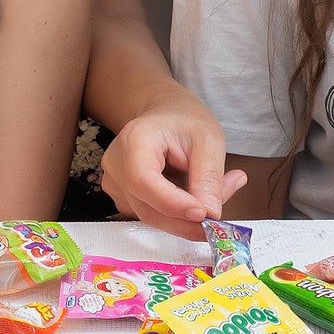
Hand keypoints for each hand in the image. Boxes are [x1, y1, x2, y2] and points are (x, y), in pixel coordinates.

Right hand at [100, 95, 246, 230]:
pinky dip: (178, 214)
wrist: (166, 114)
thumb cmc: (185, 120)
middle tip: (217, 217)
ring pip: (152, 216)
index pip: (142, 180)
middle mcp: (117, 163)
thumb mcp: (209, 140)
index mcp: (135, 139)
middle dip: (185, 219)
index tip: (203, 213)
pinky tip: (195, 196)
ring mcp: (116, 182)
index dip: (172, 203)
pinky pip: (153, 214)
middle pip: (147, 207)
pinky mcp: (124, 196)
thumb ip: (209, 177)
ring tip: (213, 193)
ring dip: (185, 218)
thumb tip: (211, 213)